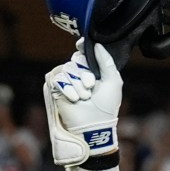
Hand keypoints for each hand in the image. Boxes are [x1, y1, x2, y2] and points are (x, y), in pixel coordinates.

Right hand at [43, 47, 123, 170]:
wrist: (94, 126)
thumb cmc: (106, 106)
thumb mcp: (113, 81)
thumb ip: (107, 61)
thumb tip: (96, 44)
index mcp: (92, 71)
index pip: (84, 53)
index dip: (83, 48)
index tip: (81, 45)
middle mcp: (79, 75)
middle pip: (76, 60)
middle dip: (85, 73)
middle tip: (90, 86)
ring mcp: (67, 82)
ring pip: (67, 69)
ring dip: (77, 84)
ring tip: (84, 97)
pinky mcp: (56, 89)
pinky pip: (58, 78)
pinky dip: (67, 88)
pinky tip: (74, 99)